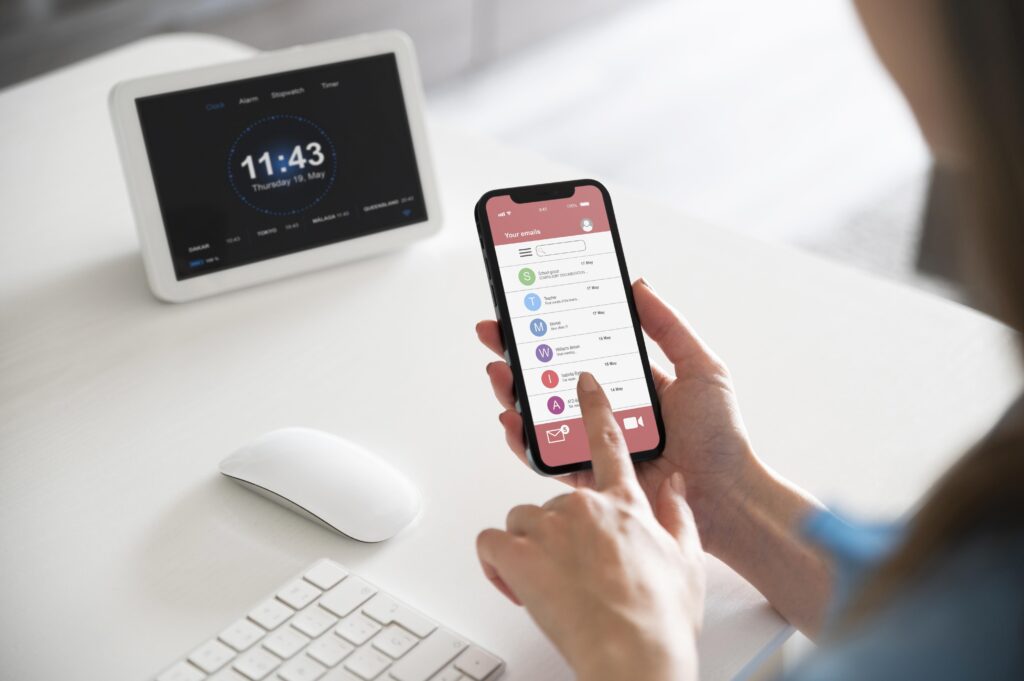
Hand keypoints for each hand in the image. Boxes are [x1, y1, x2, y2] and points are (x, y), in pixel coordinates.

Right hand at [476, 278, 756, 552]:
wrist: (726, 496)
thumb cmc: (721, 437)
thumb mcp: (700, 367)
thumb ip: (668, 326)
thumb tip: (637, 284)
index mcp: (630, 383)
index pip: (580, 350)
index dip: (550, 330)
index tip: (527, 309)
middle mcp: (608, 411)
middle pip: (551, 379)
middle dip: (519, 355)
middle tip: (495, 333)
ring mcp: (595, 443)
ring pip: (542, 415)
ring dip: (513, 392)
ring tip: (499, 371)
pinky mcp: (589, 476)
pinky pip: (547, 457)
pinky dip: (524, 439)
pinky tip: (511, 419)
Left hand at [477, 372, 704, 680]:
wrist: (634, 655)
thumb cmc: (661, 618)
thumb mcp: (688, 561)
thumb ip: (678, 514)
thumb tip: (676, 485)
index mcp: (625, 503)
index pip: (607, 440)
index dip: (593, 406)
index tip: (582, 382)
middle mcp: (584, 506)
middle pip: (552, 500)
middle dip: (554, 534)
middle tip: (568, 572)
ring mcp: (549, 527)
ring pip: (520, 520)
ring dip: (527, 548)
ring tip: (548, 584)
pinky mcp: (518, 554)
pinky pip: (491, 542)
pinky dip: (497, 563)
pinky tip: (515, 584)